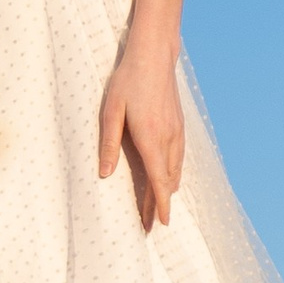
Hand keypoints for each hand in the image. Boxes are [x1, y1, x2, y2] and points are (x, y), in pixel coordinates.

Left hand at [97, 33, 183, 230]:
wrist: (154, 56)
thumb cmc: (128, 82)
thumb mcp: (111, 111)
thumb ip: (108, 144)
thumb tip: (104, 174)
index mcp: (150, 138)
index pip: (158, 180)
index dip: (160, 204)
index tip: (160, 223)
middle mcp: (168, 138)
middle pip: (167, 181)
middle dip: (160, 204)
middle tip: (149, 225)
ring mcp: (177, 132)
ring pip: (175, 170)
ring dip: (167, 190)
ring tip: (157, 207)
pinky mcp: (179, 125)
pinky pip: (179, 158)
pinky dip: (172, 174)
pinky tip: (167, 179)